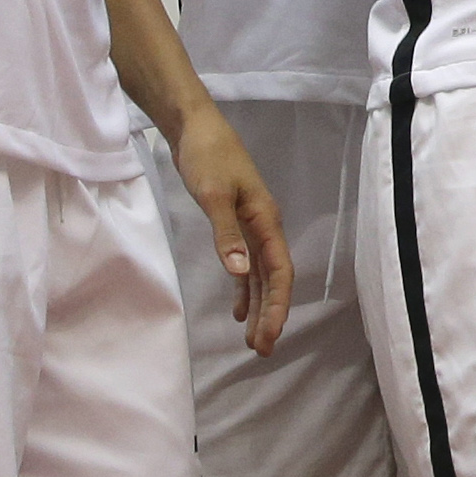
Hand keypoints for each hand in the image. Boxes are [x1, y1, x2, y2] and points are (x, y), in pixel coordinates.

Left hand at [172, 102, 293, 351]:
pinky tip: (237, 308)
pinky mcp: (235, 223)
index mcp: (265, 221)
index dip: (276, 306)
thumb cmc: (208, 156)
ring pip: (260, 275)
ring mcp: (250, 226)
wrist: (196, 127)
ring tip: (252, 338)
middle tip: (262, 349)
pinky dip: (243, 288)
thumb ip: (226, 235)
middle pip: (273, 279)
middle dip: (270, 314)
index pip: (279, 272)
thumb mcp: (213, 194)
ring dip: (258, 305)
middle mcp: (264, 227)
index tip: (268, 336)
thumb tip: (240, 273)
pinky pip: (245, 264)